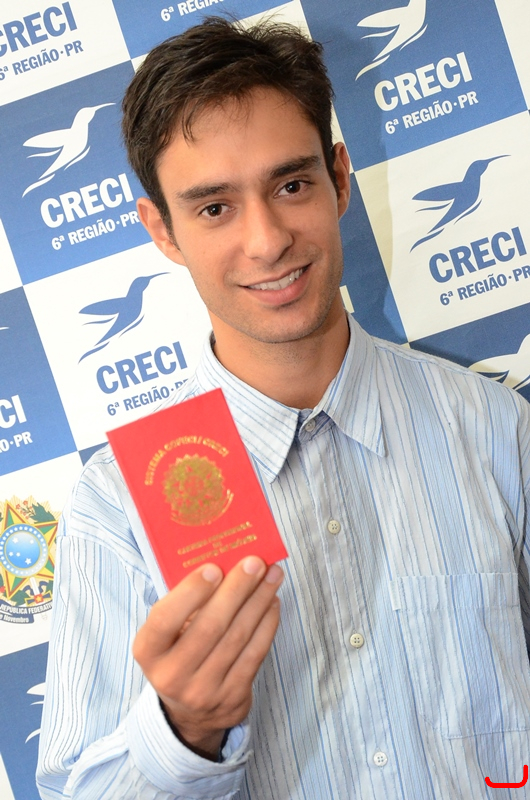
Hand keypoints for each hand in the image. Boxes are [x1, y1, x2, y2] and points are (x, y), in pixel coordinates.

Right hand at [133, 556, 283, 758]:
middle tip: (255, 562)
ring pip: (237, 637)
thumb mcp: (167, 633)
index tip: (214, 567)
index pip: (164, 619)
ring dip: (259, 601)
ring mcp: (203, 691)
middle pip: (210, 626)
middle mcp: (171, 675)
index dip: (190, 592)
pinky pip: (255, 654)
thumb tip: (225, 564)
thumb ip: (185, 603)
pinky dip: (267, 623)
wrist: (190, 713)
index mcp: (148, 652)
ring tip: (272, 575)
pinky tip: (272, 602)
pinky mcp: (232, 698)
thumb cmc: (179, 652)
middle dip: (237, 589)